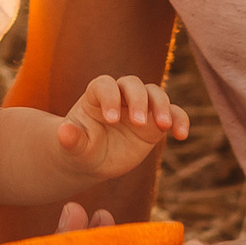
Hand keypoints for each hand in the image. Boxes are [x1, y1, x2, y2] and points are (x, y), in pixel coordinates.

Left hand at [54, 69, 191, 184]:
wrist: (94, 160)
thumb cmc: (80, 149)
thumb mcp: (73, 147)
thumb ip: (71, 140)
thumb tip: (64, 132)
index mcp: (96, 95)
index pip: (105, 85)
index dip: (110, 98)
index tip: (111, 120)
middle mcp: (120, 95)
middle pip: (133, 84)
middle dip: (138, 100)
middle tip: (138, 122)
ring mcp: (141, 107)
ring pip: (156, 94)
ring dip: (162, 107)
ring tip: (163, 127)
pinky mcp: (156, 122)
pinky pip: (173, 114)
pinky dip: (180, 120)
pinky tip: (181, 135)